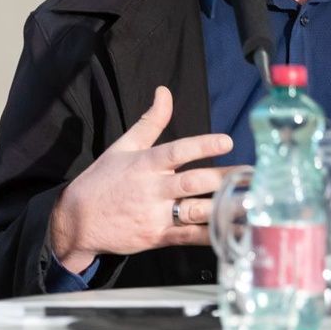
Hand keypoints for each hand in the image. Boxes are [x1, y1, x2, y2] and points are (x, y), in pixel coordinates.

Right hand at [48, 86, 234, 270]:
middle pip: (193, 182)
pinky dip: (212, 234)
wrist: (77, 221)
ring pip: (196, 210)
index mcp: (144, 163)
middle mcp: (152, 189)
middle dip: (225, 179)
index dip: (203, 145)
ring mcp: (155, 215)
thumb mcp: (122, 146)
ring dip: (225, 208)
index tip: (227, 141)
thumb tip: (164, 92)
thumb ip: (150, 121)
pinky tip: (232, 230)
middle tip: (253, 176)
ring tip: (252, 204)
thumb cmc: (102, 181)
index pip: (177, 151)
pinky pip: (189, 237)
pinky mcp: (157, 237)